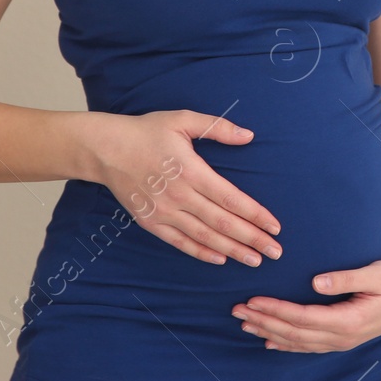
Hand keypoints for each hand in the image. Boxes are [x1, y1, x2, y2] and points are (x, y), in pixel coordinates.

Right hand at [85, 109, 283, 267]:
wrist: (106, 149)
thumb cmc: (147, 131)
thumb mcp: (183, 119)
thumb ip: (217, 128)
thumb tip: (249, 135)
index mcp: (192, 171)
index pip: (231, 198)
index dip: (256, 214)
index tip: (275, 226)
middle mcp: (180, 196)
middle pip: (223, 222)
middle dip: (252, 238)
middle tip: (275, 252)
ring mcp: (164, 212)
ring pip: (204, 236)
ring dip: (232, 250)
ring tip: (254, 260)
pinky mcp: (151, 222)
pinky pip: (180, 242)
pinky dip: (201, 252)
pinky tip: (220, 258)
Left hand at [231, 259, 380, 352]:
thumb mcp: (377, 274)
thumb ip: (346, 279)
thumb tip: (316, 282)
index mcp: (349, 320)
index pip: (303, 318)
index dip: (277, 310)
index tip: (254, 300)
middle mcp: (342, 336)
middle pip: (295, 332)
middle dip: (264, 321)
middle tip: (237, 311)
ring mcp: (341, 341)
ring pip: (298, 342)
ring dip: (269, 332)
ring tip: (245, 324)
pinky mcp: (340, 338)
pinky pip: (307, 346)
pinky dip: (285, 344)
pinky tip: (269, 340)